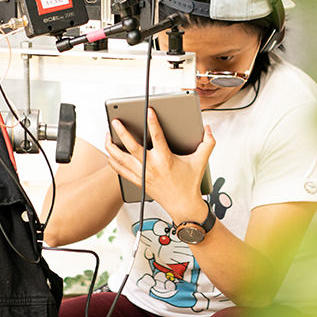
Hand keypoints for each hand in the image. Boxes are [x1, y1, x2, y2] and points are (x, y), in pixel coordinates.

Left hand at [105, 108, 214, 223]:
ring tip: (108, 135)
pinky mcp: (138, 182)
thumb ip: (208, 143)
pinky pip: (120, 171)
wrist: (183, 206)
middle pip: (132, 147)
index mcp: (166, 159)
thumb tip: (208, 129)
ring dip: (112, 147)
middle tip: (116, 121)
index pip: (157, 136)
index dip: (152, 122)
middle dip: (122, 132)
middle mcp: (152, 167)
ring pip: (121, 159)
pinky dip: (113, 161)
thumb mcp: (201, 161)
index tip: (148, 111)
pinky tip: (111, 153)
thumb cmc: (190, 184)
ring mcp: (143, 175)